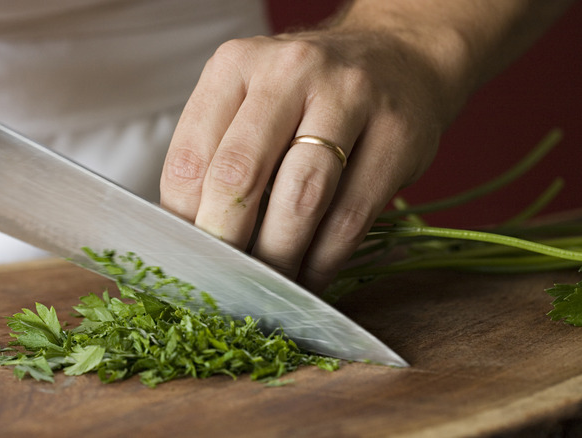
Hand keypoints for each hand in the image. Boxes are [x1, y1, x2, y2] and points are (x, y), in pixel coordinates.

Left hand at [160, 29, 458, 291]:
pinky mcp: (396, 136)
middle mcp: (290, 71)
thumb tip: (191, 237)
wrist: (397, 57)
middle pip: (240, 176)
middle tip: (223, 284)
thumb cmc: (308, 93)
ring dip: (278, 259)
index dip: (184, 222)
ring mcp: (350, 98)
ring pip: (300, 200)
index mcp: (235, 64)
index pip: (190, 159)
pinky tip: (309, 278)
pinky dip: (323, 262)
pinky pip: (351, 218)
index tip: (190, 260)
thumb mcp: (251, 100)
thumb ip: (217, 154)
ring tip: (267, 289)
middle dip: (226, 244)